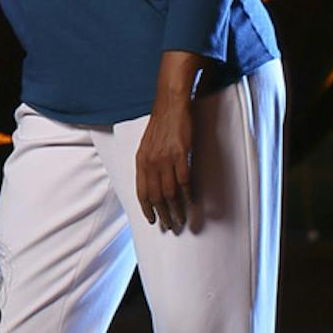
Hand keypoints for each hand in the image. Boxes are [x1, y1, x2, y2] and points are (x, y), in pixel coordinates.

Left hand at [135, 81, 198, 234]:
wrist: (170, 106)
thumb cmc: (160, 125)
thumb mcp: (146, 146)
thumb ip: (148, 164)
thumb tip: (152, 183)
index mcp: (140, 161)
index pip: (141, 192)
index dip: (147, 209)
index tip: (152, 221)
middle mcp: (151, 163)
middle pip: (156, 196)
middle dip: (163, 215)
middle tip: (170, 226)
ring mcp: (166, 159)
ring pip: (170, 193)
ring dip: (176, 210)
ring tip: (181, 220)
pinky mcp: (181, 154)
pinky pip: (184, 181)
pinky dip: (188, 195)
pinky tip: (191, 203)